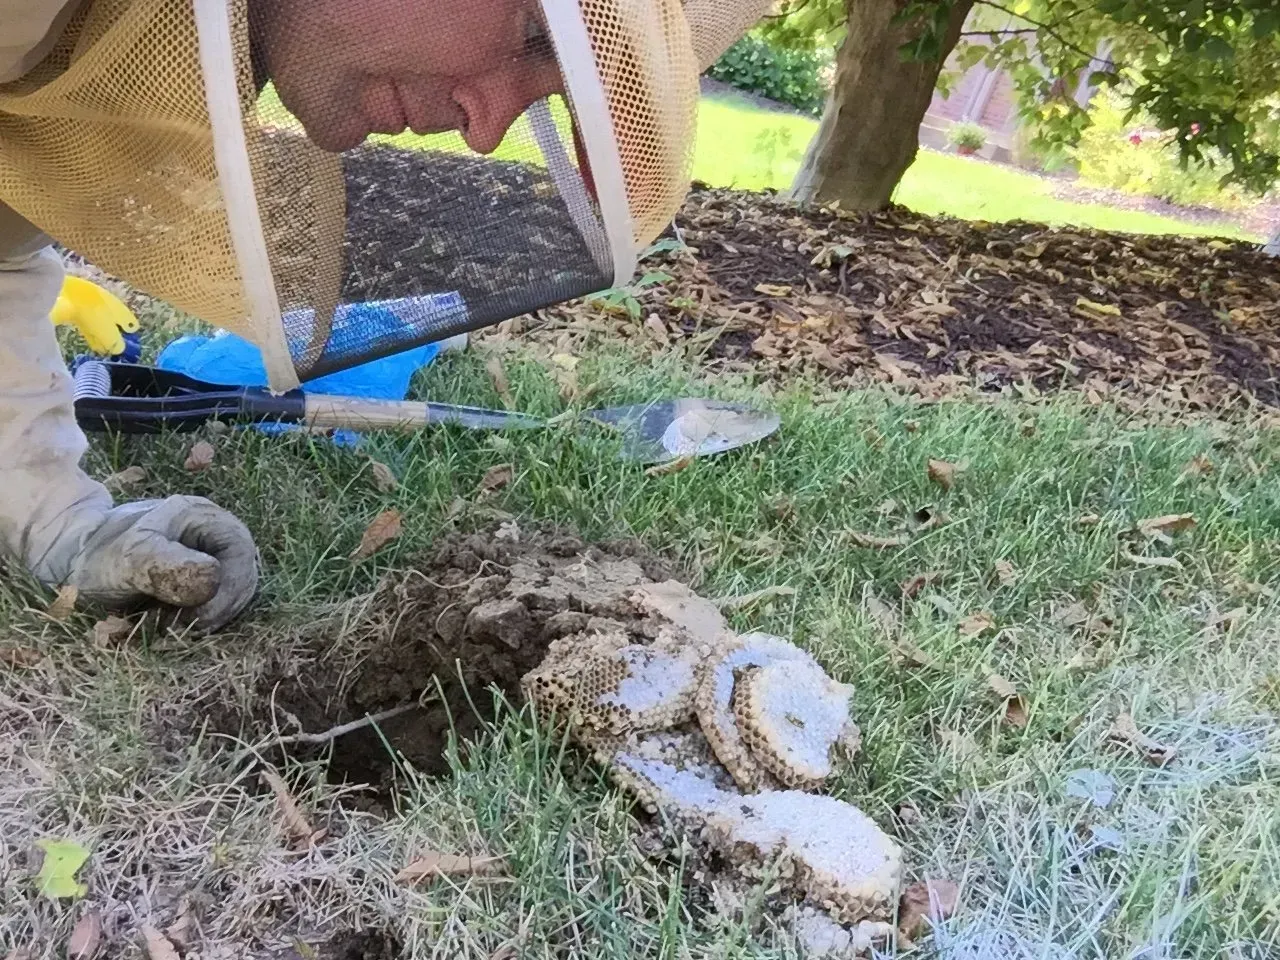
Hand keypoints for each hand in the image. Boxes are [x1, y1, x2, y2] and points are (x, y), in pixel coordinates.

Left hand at [63, 495, 258, 630]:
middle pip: (242, 577)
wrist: (68, 561)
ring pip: (230, 596)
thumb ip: (167, 566)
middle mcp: (212, 537)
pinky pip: (214, 606)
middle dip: (219, 608)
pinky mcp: (197, 584)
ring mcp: (207, 560)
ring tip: (170, 627)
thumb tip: (212, 579)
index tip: (201, 618)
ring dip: (207, 619)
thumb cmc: (97, 554)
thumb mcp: (128, 558)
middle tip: (185, 629)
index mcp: (204, 518)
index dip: (231, 588)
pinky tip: (169, 626)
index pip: (242, 553)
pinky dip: (197, 623)